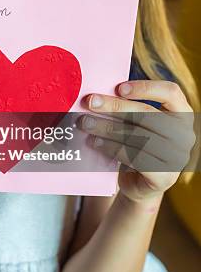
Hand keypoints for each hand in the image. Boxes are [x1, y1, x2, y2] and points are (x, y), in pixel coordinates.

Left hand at [78, 80, 195, 202]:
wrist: (139, 184)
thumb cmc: (137, 143)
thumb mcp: (138, 123)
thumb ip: (127, 107)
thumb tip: (97, 94)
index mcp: (183, 114)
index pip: (170, 92)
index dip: (145, 88)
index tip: (119, 88)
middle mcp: (185, 135)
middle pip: (148, 114)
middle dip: (115, 107)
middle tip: (90, 102)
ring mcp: (177, 158)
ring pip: (138, 136)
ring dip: (108, 128)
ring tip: (86, 123)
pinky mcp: (164, 177)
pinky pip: (134, 157)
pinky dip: (111, 148)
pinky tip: (95, 142)